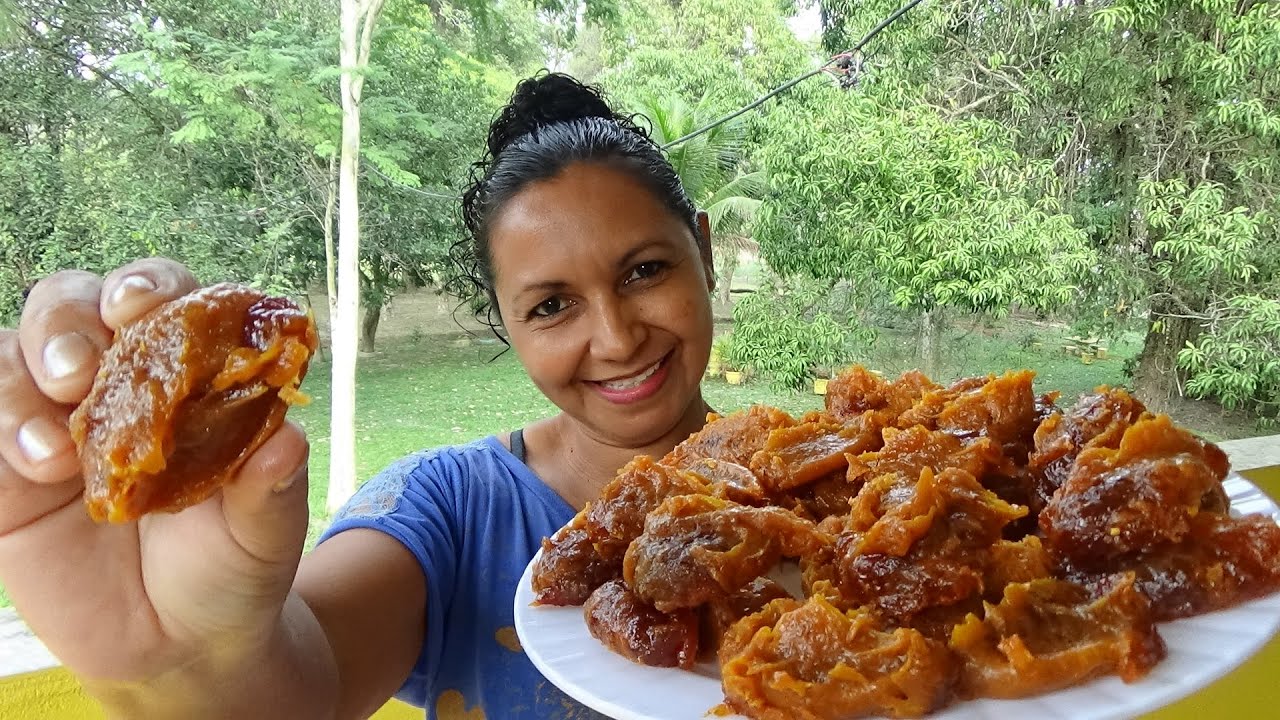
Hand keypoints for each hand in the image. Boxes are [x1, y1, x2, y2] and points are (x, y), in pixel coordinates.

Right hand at [0, 259, 312, 684]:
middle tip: (84, 368)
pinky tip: (39, 464)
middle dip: (68, 317)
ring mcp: (55, 419)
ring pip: (13, 353)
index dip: (149, 287)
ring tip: (58, 441)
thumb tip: (288, 441)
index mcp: (188, 372)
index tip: (143, 306)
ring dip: (26, 372)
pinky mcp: (8, 473)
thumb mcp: (264, 533)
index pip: (164, 299)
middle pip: (72, 304)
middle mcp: (116, 379)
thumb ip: (270, 488)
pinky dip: (2, 424)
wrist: (180, 645)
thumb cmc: (233, 564)